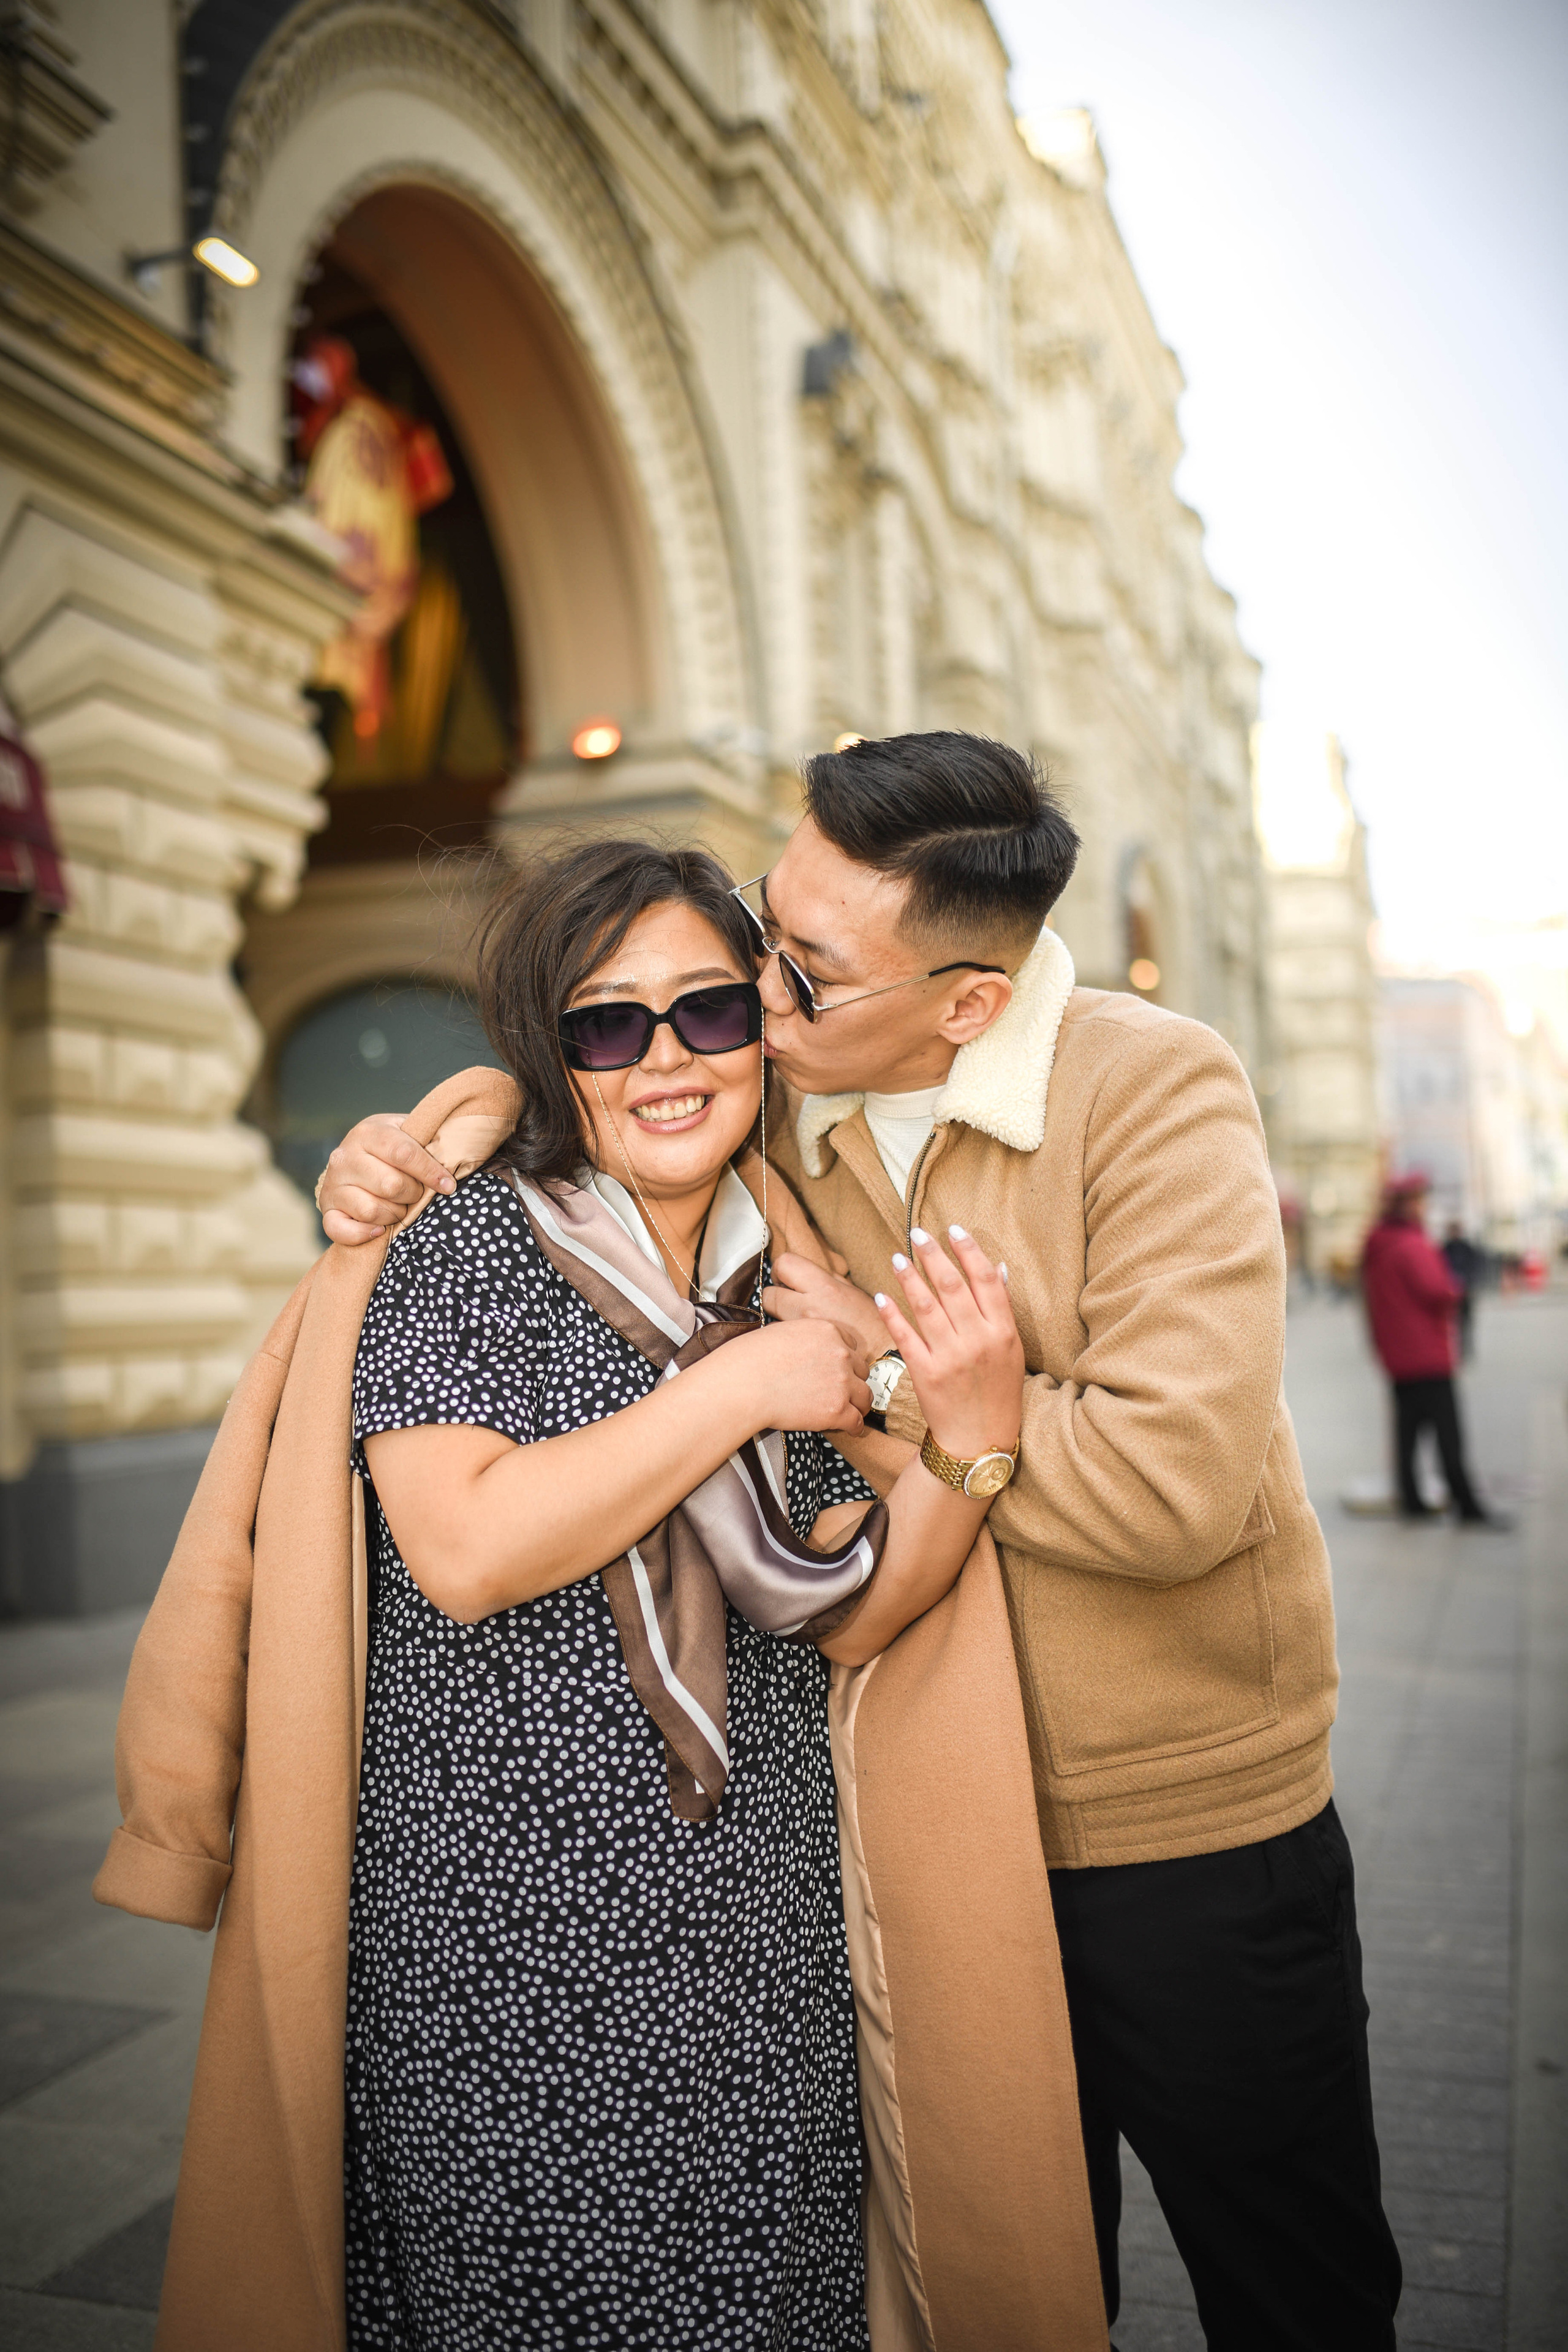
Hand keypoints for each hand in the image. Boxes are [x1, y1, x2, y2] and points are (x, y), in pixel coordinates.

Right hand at [318, 1114, 455, 1244]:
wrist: (353, 1158)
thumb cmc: (391, 1148)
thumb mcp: (407, 1134)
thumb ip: (427, 1142)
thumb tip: (455, 1159)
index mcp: (369, 1133)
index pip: (404, 1154)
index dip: (430, 1172)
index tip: (448, 1185)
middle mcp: (345, 1157)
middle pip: (391, 1185)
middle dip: (413, 1195)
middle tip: (416, 1194)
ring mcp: (333, 1184)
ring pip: (372, 1210)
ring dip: (394, 1215)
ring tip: (399, 1207)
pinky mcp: (327, 1208)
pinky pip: (341, 1230)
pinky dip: (363, 1234)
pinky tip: (379, 1230)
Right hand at [721, 1317, 871, 1436]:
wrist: (743, 1385)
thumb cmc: (750, 1358)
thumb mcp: (780, 1332)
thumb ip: (800, 1337)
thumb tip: (798, 1347)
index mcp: (826, 1330)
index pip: (850, 1344)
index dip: (845, 1359)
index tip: (840, 1369)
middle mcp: (840, 1353)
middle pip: (861, 1369)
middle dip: (853, 1380)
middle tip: (845, 1392)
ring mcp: (841, 1382)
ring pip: (865, 1396)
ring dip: (859, 1405)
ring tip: (854, 1412)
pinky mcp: (837, 1409)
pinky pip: (857, 1421)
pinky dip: (855, 1427)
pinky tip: (850, 1430)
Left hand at [762, 1253, 890, 1362]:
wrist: (883, 1359)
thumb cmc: (871, 1323)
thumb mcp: (851, 1291)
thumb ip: (825, 1277)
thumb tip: (799, 1272)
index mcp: (824, 1287)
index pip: (784, 1263)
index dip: (782, 1270)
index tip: (787, 1279)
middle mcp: (809, 1308)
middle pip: (767, 1295)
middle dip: (775, 1297)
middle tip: (788, 1302)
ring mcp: (803, 1333)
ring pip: (770, 1322)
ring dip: (778, 1322)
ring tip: (797, 1326)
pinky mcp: (800, 1353)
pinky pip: (781, 1343)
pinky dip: (786, 1342)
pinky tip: (800, 1343)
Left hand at [876, 1226, 1023, 1461]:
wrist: (979, 1439)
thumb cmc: (997, 1390)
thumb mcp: (1011, 1349)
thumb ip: (1002, 1308)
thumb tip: (998, 1267)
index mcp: (1004, 1332)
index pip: (986, 1280)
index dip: (969, 1250)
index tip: (953, 1229)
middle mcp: (979, 1341)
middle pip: (952, 1286)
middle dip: (933, 1255)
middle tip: (917, 1234)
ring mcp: (951, 1358)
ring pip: (926, 1306)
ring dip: (909, 1277)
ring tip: (897, 1258)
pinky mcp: (926, 1374)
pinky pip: (905, 1335)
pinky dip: (892, 1313)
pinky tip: (882, 1295)